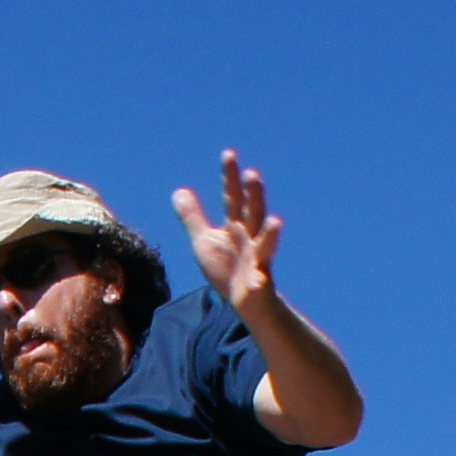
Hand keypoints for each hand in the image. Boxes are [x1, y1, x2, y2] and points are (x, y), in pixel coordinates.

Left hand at [172, 151, 279, 314]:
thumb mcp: (204, 241)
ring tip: (276, 222)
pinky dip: (259, 283)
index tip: (229, 153)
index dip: (230, 177)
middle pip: (254, 213)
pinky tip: (259, 283)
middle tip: (252, 174)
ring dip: (271, 234)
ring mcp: (258, 260)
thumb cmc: (226, 268)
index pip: (233, 197)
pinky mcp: (259, 285)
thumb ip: (193, 217)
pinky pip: (261, 283)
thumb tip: (178, 191)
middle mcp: (250, 238)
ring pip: (266, 244)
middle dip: (254, 195)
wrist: (245, 301)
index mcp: (236, 226)